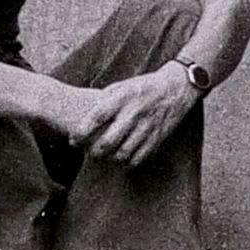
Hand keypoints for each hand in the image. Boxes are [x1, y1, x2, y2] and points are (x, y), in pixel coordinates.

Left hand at [62, 62, 197, 168]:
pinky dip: (127, 162)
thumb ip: (104, 101)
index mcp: (122, 98)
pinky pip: (138, 158)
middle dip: (93, 152)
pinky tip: (121, 158)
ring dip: (109, 159)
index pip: (96, 118)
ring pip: (122, 154)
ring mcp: (146, 128)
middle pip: (107, 142)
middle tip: (87, 152)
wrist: (176, 88)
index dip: (81, 132)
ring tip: (104, 156)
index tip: (73, 140)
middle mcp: (133, 114)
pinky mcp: (157, 138)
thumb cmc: (142, 87)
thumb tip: (83, 119)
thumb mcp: (121, 86)